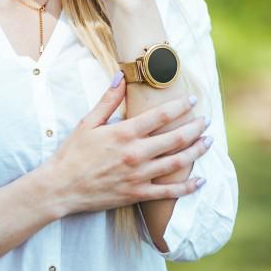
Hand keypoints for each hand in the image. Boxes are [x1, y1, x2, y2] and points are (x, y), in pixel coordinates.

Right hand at [42, 76, 211, 216]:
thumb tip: (121, 76)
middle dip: (195, 128)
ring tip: (209, 142)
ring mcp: (139, 176)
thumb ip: (107, 100)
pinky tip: (200, 181)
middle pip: (175, 139)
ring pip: (177, 163)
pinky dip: (187, 187)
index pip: (160, 116)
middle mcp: (136, 154)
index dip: (180, 106)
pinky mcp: (137, 194)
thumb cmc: (72, 153)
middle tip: (207, 120)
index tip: (193, 100)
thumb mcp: (87, 122)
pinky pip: (169, 192)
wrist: (61, 187)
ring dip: (197, 151)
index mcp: (124, 133)